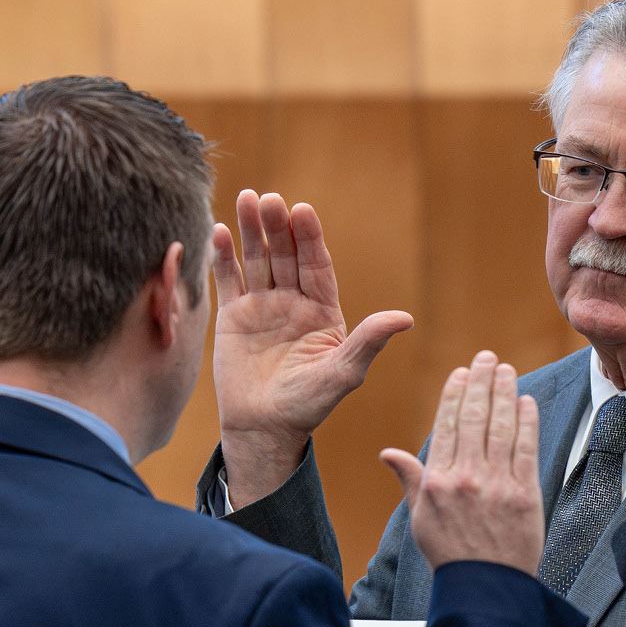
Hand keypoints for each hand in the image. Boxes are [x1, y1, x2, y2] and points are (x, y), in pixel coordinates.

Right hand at [211, 189, 413, 507]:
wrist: (264, 428)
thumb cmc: (307, 405)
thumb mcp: (343, 373)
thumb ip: (368, 342)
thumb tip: (404, 318)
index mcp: (322, 310)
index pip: (317, 264)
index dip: (309, 238)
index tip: (302, 211)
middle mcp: (293, 302)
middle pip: (285, 255)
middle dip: (278, 226)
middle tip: (269, 199)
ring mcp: (262, 307)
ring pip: (257, 260)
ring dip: (252, 230)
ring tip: (246, 198)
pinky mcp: (233, 317)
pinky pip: (228, 280)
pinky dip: (223, 256)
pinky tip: (220, 230)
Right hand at [381, 352, 545, 574]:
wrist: (484, 585)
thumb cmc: (449, 553)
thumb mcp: (419, 518)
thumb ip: (410, 480)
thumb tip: (388, 453)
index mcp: (436, 482)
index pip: (446, 426)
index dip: (454, 395)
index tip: (461, 373)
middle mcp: (464, 478)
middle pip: (474, 418)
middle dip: (481, 383)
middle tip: (487, 357)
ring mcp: (496, 484)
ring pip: (500, 427)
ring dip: (505, 394)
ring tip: (507, 370)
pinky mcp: (523, 493)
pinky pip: (525, 449)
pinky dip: (526, 422)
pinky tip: (526, 402)